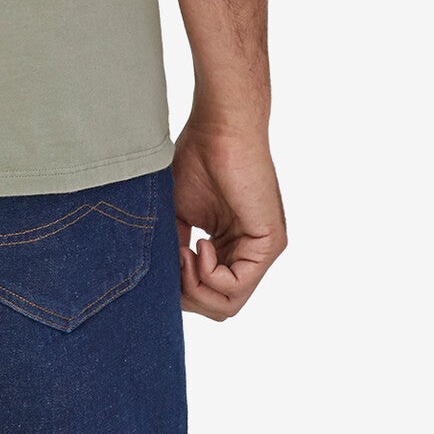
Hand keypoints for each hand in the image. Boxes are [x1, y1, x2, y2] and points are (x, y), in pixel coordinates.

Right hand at [171, 115, 285, 318]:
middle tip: (173, 260)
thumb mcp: (177, 214)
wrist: (218, 128)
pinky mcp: (270, 244)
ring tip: (183, 253)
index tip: (164, 262)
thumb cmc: (197, 158)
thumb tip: (163, 286)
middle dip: (188, 294)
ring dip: (196, 286)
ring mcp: (261, 251)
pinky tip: (200, 245)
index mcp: (228, 246)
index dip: (180, 289)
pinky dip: (210, 274)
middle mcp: (247, 253)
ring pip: (228, 303)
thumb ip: (174, 251)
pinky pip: (237, 286)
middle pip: (218, 306)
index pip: (208, 293)